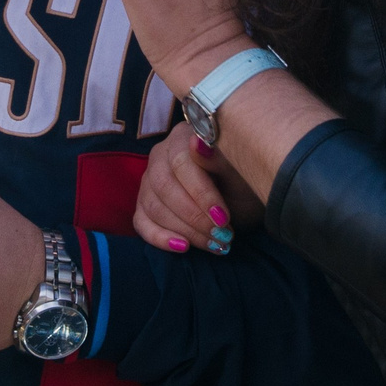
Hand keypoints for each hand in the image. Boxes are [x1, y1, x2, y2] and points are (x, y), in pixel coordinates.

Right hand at [132, 122, 256, 254]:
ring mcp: (148, 181)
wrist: (244, 197)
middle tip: (221, 235)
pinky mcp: (144, 206)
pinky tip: (183, 247)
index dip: (201, 193)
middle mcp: (159, 155)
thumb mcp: (240, 171)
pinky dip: (160, 238)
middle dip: (194, 216)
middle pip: (163, 186)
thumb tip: (197, 143)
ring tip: (213, 243)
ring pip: (153, 207)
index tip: (222, 217)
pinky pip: (141, 222)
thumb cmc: (243, 179)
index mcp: (183, 137)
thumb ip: (218, 157)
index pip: (181, 163)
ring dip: (184, 230)